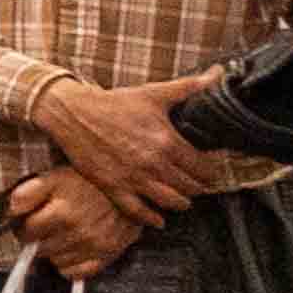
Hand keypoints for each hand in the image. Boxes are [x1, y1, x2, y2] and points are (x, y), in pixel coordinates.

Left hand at [3, 167, 159, 279]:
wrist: (129, 187)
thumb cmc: (87, 181)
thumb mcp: (54, 177)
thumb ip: (28, 193)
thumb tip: (9, 211)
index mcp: (63, 213)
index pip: (27, 233)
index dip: (23, 226)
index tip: (28, 221)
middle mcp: (80, 234)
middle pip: (40, 249)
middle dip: (37, 240)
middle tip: (44, 228)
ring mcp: (95, 247)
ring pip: (56, 262)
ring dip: (54, 251)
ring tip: (61, 235)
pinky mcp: (108, 256)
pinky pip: (76, 274)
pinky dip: (70, 264)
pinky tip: (73, 248)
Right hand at [38, 77, 223, 211]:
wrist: (73, 113)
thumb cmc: (114, 103)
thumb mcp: (154, 93)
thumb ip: (190, 87)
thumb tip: (219, 74)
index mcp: (167, 141)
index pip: (204, 168)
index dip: (211, 172)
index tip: (210, 172)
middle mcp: (153, 163)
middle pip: (191, 188)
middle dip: (198, 188)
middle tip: (197, 185)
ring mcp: (133, 178)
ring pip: (171, 203)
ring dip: (181, 203)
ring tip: (182, 199)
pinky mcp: (113, 187)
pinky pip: (139, 212)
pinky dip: (153, 219)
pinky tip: (159, 219)